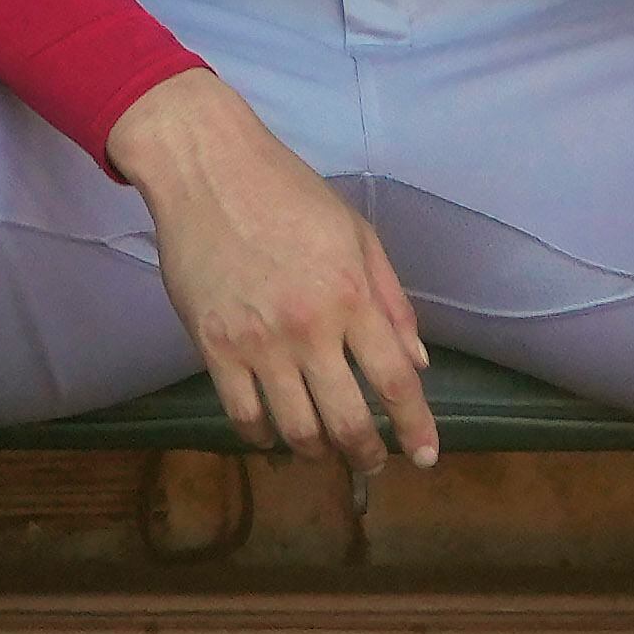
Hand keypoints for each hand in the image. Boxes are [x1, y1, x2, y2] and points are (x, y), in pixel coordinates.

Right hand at [106, 70, 437, 472]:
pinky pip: (242, 414)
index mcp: (352, 296)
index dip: (416, 427)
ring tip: (323, 451)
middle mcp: (309, 328)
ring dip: (316, 452)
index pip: (395, 381)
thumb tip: (416, 362)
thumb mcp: (357, 234)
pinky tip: (272, 437)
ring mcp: (258, 342)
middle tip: (371, 463)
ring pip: (295, 428)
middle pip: (347, 419)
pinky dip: (262, 437)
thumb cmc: (288, 193)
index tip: (426, 456)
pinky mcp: (212, 346)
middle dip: (366, 454)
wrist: (207, 170)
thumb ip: (391, 301)